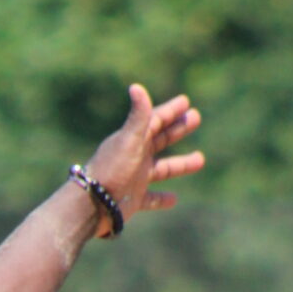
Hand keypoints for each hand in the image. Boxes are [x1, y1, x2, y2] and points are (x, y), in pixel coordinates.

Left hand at [83, 83, 204, 232]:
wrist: (93, 204)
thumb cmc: (112, 169)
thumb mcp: (128, 140)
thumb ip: (138, 116)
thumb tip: (136, 87)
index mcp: (134, 139)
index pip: (155, 120)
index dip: (170, 111)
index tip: (185, 101)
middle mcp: (135, 157)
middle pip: (160, 140)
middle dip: (178, 129)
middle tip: (195, 118)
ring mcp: (135, 178)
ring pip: (162, 169)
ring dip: (180, 164)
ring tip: (200, 160)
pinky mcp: (133, 199)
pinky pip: (151, 198)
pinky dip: (162, 199)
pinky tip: (174, 199)